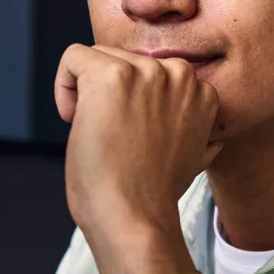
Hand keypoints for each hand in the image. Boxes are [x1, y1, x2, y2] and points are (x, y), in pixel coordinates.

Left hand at [54, 44, 223, 246]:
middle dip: (111, 97)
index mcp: (202, 92)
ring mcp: (145, 72)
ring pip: (100, 58)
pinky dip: (64, 84)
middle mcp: (178, 74)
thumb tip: (209, 138)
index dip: (134, 104)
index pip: (154, 74)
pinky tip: (74, 119)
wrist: (136, 217)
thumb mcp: (193, 160)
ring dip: (88, 93)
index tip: (131, 137)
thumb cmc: (155, 196)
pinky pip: (73, 57)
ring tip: (97, 133)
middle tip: (112, 138)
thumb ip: (198, 135)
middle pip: (126, 61)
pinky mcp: (110, 75)